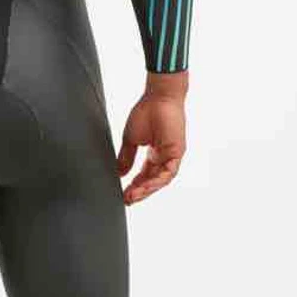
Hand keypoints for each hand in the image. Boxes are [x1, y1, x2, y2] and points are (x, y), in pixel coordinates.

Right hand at [117, 73, 187, 204]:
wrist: (158, 96)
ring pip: (160, 180)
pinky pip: (168, 173)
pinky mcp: (177, 152)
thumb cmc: (147, 111)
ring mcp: (172, 156)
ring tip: (132, 196)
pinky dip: (156, 181)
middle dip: (139, 192)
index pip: (144, 176)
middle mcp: (164, 157)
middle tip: (126, 200)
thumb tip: (119, 174)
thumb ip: (125, 158)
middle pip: (152, 181)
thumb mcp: (131, 139)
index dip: (133, 186)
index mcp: (154, 153)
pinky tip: (144, 186)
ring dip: (146, 190)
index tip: (122, 194)